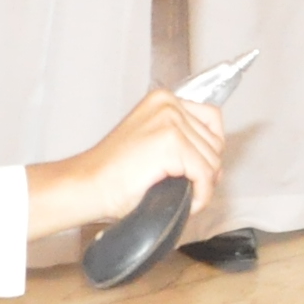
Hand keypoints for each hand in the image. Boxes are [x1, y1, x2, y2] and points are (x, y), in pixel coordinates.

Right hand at [26, 87, 227, 239]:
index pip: (212, 119)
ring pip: (213, 160)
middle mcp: (169, 104)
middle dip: (207, 170)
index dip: (211, 150)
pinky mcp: (172, 143)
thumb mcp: (151, 141)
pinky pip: (205, 175)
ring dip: (203, 186)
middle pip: (215, 141)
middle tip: (190, 188)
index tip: (203, 170)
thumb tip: (214, 159)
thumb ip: (180, 139)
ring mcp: (170, 121)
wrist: (88, 185)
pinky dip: (201, 195)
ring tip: (182, 196)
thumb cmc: (113, 173)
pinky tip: (186, 203)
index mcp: (163, 99)